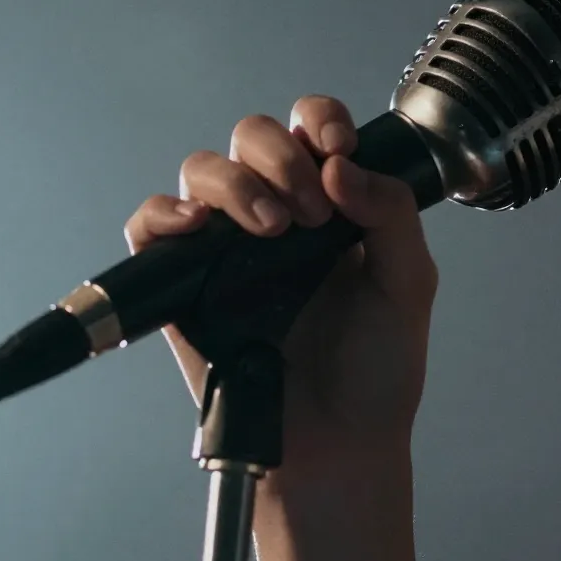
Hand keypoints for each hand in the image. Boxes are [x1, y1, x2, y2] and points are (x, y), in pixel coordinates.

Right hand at [121, 95, 438, 490]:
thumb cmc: (376, 366)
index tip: (339, 148)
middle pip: (254, 136)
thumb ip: (391, 215)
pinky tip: (196, 227)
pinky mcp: (182, 284)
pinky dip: (165, 215)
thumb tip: (342, 166)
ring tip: (270, 229)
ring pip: (203, 170)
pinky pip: (152, 227)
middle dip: (280, 157)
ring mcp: (226, 245)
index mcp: (333, 201)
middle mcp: (276, 212)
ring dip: (234, 183)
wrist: (338, 440)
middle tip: (310, 213)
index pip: (315, 128)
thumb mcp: (408, 283)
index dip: (321, 120)